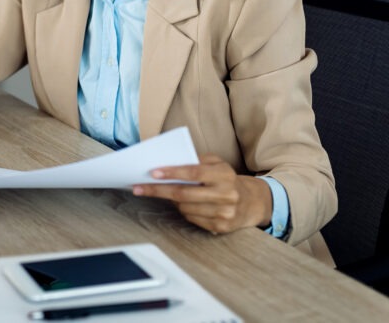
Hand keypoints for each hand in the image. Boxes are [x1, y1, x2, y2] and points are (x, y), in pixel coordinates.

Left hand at [131, 154, 272, 233]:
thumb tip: (168, 162)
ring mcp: (225, 213)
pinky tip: (181, 205)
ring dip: (170, 201)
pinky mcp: (221, 227)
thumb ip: (197, 160)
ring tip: (163, 193)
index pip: (194, 172)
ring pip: (185, 208)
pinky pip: (192, 219)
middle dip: (158, 190)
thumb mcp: (217, 163)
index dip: (172, 172)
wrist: (250, 202)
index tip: (153, 173)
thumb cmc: (225, 179)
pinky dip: (182, 211)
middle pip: (184, 193)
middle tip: (138, 187)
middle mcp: (226, 194)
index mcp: (225, 174)